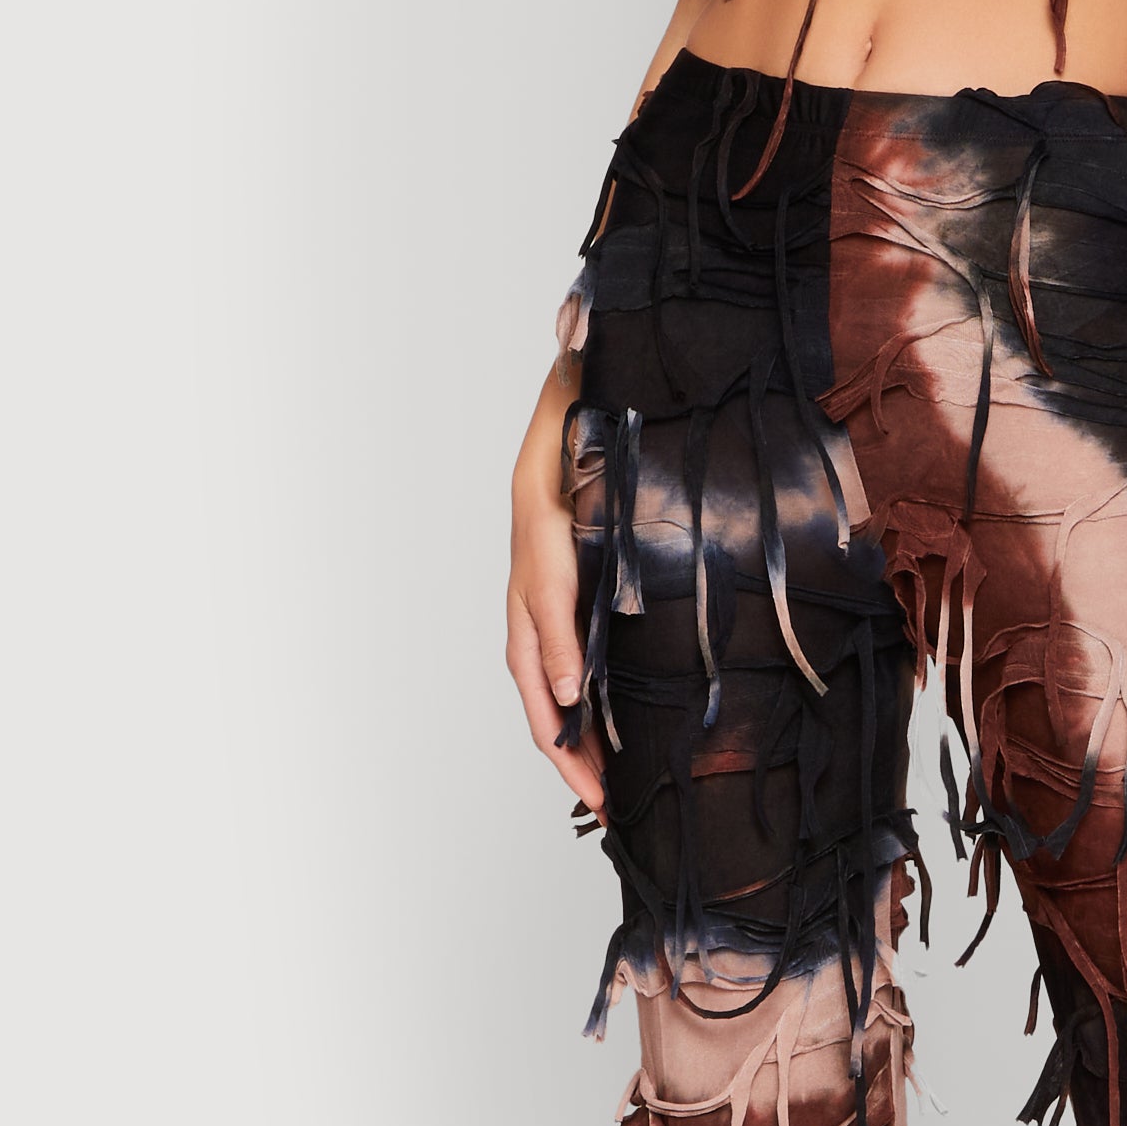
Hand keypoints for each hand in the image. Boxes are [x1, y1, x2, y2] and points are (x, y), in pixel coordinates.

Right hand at [507, 367, 605, 814]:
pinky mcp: (558, 595)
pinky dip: (571, 715)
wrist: (588, 375)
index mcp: (538, 504)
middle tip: (592, 785)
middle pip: (524, 652)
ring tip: (597, 795)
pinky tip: (602, 756)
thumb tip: (574, 329)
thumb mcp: (587, 365)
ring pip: (532, 673)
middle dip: (554, 725)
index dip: (551, 636)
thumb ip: (584, 350)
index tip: (569, 689)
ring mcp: (539, 580)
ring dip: (561, 737)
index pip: (542, 580)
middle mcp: (531, 551)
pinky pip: (552, 665)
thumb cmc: (596, 378)